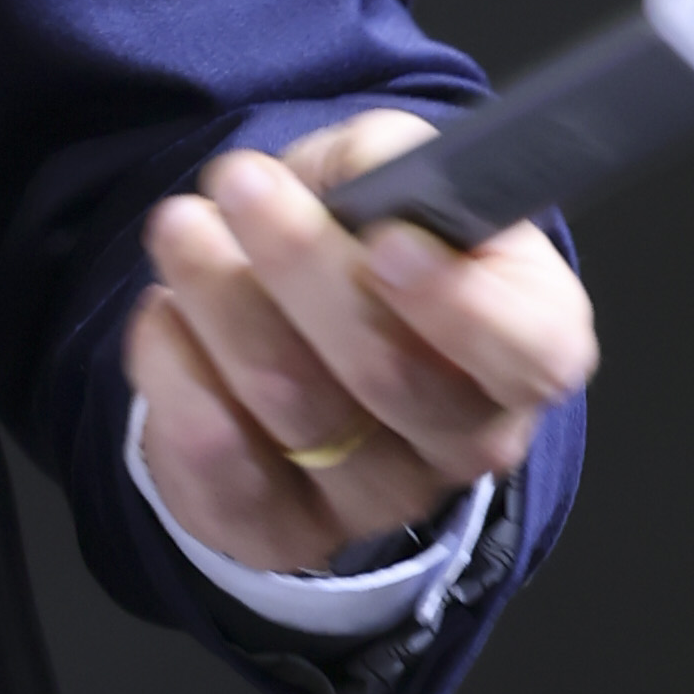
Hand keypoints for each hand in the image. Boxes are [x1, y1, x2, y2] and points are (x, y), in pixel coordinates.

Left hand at [123, 110, 598, 579]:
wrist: (299, 311)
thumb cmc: (368, 232)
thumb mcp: (396, 170)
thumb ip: (394, 162)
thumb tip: (369, 175)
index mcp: (531, 344)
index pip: (528, 354)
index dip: (461, 306)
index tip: (388, 240)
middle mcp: (470, 437)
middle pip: (391, 376)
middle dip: (301, 267)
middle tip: (237, 182)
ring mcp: (380, 497)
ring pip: (296, 412)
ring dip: (223, 303)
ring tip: (181, 227)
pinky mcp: (285, 531)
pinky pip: (223, 474)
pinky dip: (177, 379)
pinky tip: (163, 314)